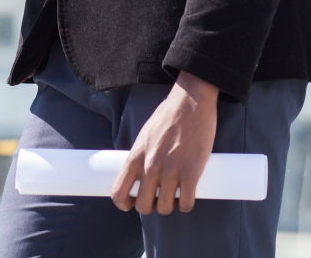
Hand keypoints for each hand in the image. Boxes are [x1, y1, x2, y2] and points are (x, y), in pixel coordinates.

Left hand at [111, 72, 218, 215]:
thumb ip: (141, 156)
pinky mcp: (191, 172)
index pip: (118, 192)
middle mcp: (150, 166)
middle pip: (144, 206)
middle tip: (160, 196)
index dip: (124, 204)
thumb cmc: (168, 116)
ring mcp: (171, 170)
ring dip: (171, 205)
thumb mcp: (145, 135)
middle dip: (152, 205)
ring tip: (176, 193)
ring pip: (165, 208)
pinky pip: (186, 204)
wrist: (190, 101)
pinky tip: (188, 194)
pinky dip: (187, 204)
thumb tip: (140, 176)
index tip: (134, 202)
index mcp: (136, 156)